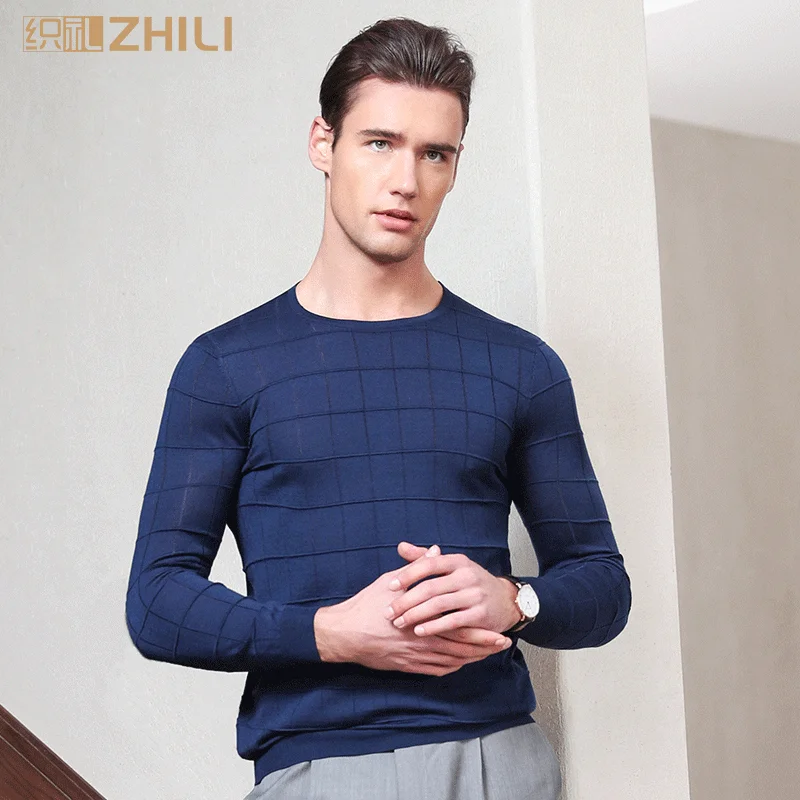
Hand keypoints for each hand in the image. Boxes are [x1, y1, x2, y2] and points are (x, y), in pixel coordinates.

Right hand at [314, 545, 511, 676]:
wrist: (344, 634)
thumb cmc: (366, 606)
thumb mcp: (391, 581)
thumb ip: (417, 569)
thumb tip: (435, 550)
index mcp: (421, 619)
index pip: (458, 627)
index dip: (480, 631)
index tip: (498, 629)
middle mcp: (421, 641)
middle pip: (460, 648)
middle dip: (483, 647)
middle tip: (502, 645)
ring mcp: (415, 657)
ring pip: (451, 661)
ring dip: (471, 659)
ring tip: (487, 655)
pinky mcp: (406, 666)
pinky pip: (436, 671)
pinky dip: (452, 667)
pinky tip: (460, 663)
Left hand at [385, 542, 521, 637]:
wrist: (506, 601)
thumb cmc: (471, 583)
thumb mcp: (452, 567)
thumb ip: (425, 558)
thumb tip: (401, 547)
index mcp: (457, 561)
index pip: (428, 564)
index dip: (408, 574)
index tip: (389, 586)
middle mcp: (467, 575)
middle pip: (430, 587)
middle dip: (406, 600)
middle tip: (388, 611)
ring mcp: (475, 595)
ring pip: (439, 605)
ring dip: (416, 615)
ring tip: (399, 622)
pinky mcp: (480, 614)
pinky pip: (452, 621)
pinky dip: (434, 626)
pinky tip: (419, 631)